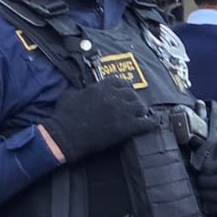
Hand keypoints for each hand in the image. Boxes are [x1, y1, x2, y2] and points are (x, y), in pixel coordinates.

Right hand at [41, 80, 157, 163]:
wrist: (66, 135)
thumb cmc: (64, 115)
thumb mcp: (71, 94)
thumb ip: (84, 90)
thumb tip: (86, 89)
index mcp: (101, 87)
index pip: (120, 81)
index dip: (123, 88)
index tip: (124, 93)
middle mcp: (114, 96)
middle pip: (132, 94)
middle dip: (133, 100)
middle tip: (132, 107)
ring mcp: (122, 111)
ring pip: (141, 106)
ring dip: (141, 111)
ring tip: (140, 116)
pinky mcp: (127, 127)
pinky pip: (147, 123)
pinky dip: (151, 123)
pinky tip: (152, 124)